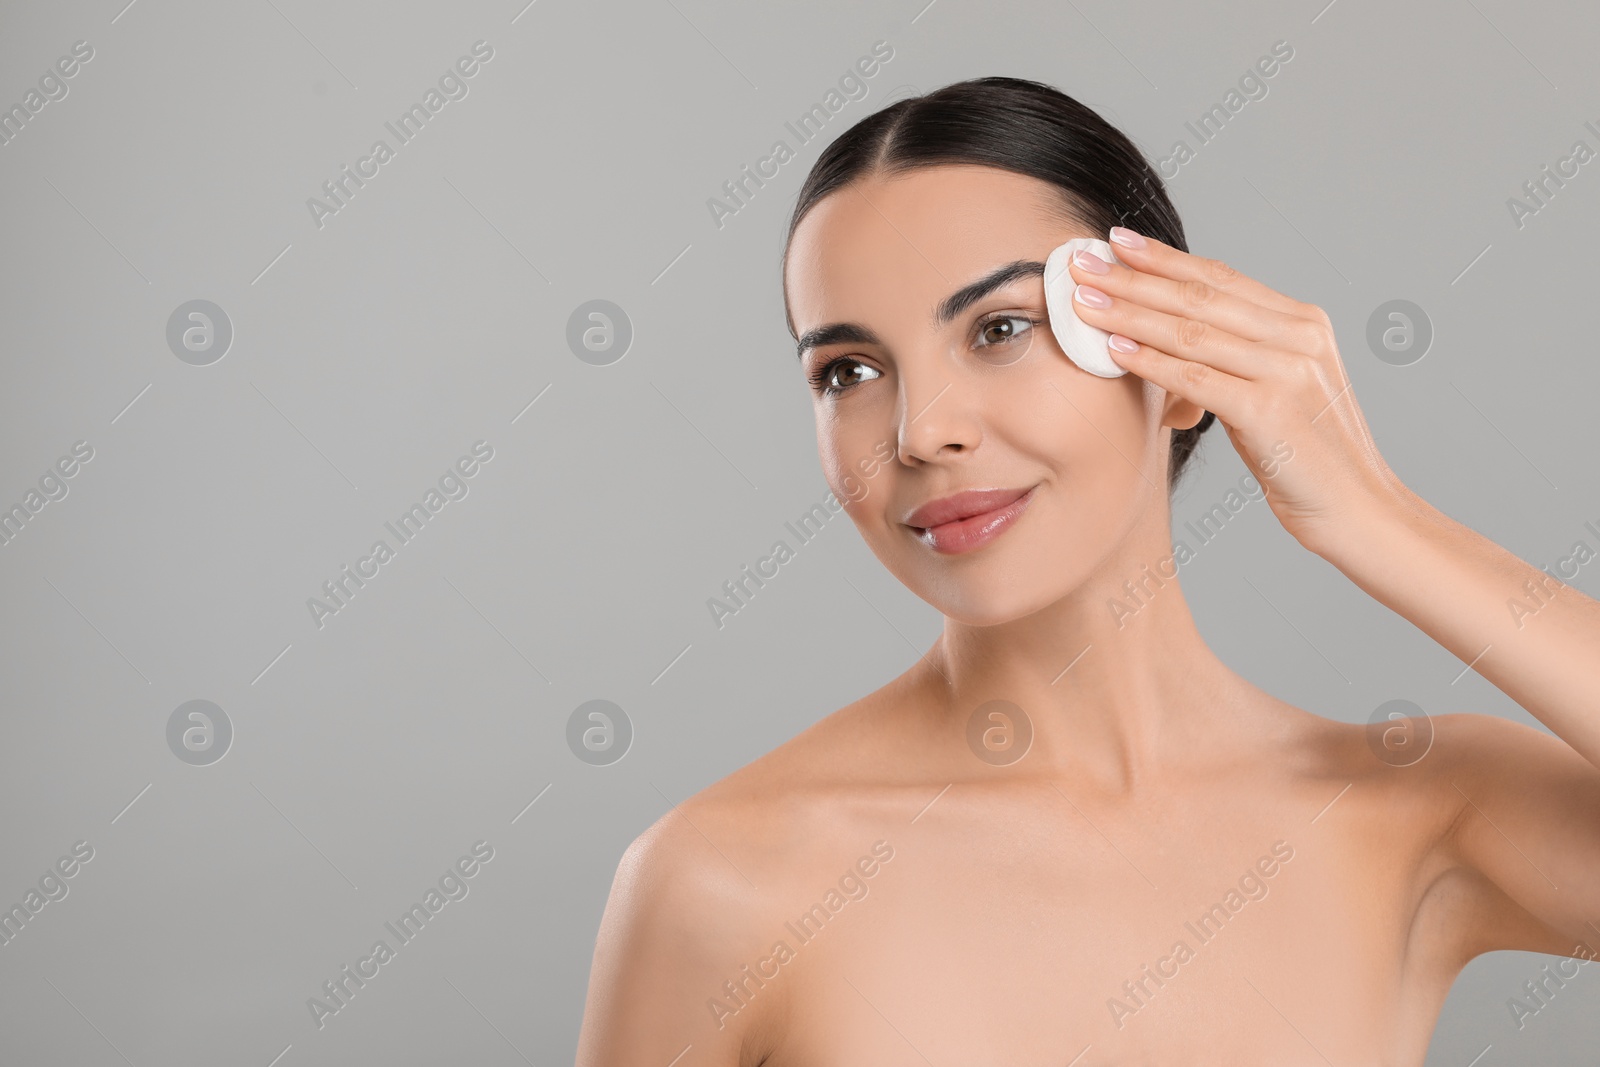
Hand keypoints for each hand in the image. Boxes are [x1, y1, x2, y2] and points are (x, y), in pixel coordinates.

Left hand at [1067, 225, 1411, 554]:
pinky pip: (1196, 378)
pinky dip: (1150, 362)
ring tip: (1083, 301)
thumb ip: (1239, 356)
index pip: (1220, 278)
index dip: (1164, 258)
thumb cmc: (1307, 455)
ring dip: (1130, 314)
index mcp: (1302, 322)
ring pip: (1191, 332)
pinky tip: (1113, 350)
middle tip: (1082, 262)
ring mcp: (1288, 372)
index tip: (1116, 242)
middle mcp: (1299, 337)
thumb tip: (1168, 334)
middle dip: (1133, 277)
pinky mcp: (1271, 412)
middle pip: (1199, 296)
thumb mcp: (1278, 388)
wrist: (1359, 510)